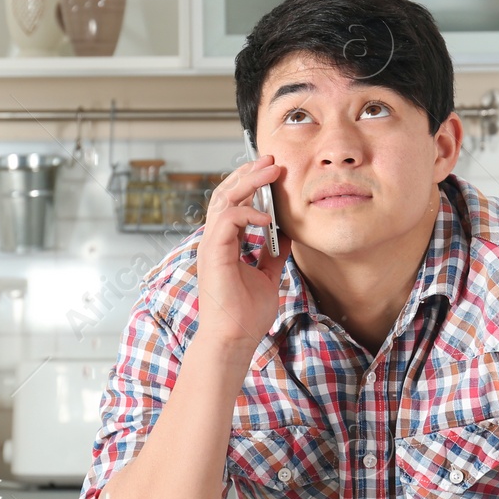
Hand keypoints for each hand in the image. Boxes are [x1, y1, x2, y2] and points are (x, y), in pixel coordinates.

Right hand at [194, 154, 288, 351]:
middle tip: (272, 160)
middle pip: (226, 194)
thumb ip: (272, 253)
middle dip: (249, 174)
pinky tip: (266, 217)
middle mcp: (215, 241)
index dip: (250, 184)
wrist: (235, 338)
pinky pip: (227, 220)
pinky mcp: (214, 254)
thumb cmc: (246, 313)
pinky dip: (247, 213)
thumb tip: (286, 234)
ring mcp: (211, 246)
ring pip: (223, 200)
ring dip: (248, 182)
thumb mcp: (267, 276)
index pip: (233, 203)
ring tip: (270, 170)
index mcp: (225, 244)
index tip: (272, 171)